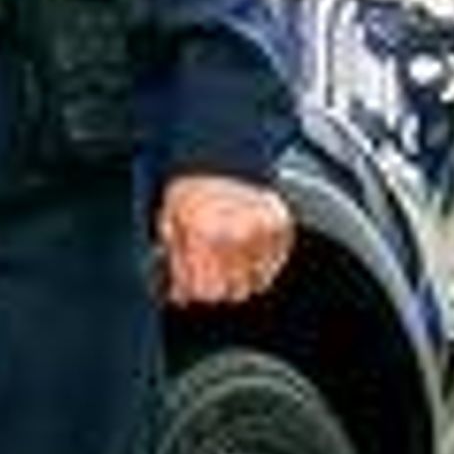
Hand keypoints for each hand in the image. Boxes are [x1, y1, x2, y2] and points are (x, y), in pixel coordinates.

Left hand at [157, 175, 292, 306]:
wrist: (222, 159)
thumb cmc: (194, 189)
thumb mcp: (171, 224)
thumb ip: (175, 264)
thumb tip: (179, 295)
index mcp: (205, 235)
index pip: (205, 292)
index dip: (195, 292)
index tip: (192, 286)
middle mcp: (238, 236)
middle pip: (231, 293)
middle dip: (216, 287)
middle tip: (208, 271)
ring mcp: (264, 233)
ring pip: (254, 285)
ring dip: (239, 278)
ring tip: (226, 257)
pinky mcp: (282, 229)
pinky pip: (272, 268)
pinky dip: (259, 267)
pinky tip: (244, 251)